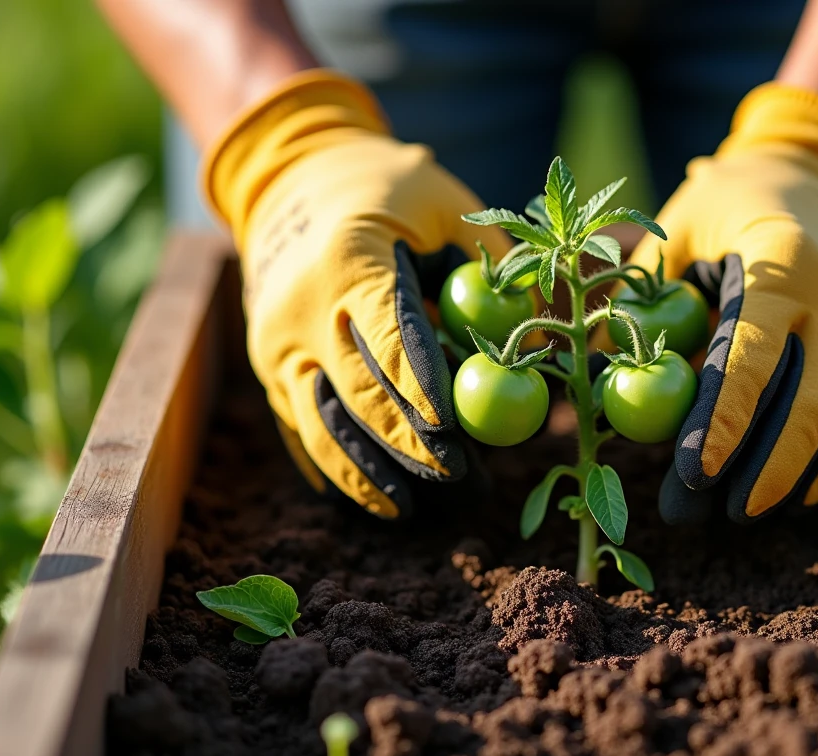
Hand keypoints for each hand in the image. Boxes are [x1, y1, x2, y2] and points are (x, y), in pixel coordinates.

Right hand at [204, 70, 508, 518]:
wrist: (295, 183)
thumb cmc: (392, 193)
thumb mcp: (446, 205)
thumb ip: (493, 266)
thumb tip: (546, 337)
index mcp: (349, 259)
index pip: (388, 333)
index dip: (421, 384)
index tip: (453, 430)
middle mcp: (301, 309)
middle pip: (356, 391)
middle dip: (408, 442)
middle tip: (459, 478)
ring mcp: (277, 345)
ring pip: (320, 425)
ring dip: (366, 473)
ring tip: (413, 510)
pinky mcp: (270, 370)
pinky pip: (300, 431)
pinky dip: (335, 470)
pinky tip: (373, 500)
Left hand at [630, 83, 817, 523]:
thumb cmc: (727, 207)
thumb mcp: (677, 231)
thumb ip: (640, 300)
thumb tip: (590, 377)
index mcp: (784, 263)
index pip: (752, 357)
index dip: (721, 421)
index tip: (693, 475)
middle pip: (801, 407)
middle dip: (751, 470)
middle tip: (697, 514)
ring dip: (786, 479)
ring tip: (734, 515)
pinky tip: (784, 497)